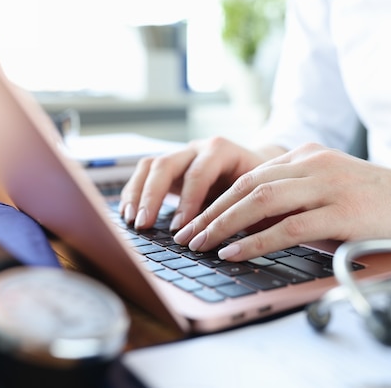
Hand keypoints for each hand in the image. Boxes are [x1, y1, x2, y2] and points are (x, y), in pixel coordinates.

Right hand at [119, 137, 277, 230]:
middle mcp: (198, 149)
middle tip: (145, 224)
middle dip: (152, 196)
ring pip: (150, 166)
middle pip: (166, 164)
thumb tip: (230, 241)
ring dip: (137, 194)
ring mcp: (182, 155)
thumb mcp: (258, 194)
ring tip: (132, 222)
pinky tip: (129, 216)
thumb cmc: (261, 185)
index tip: (180, 228)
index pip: (199, 173)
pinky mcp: (170, 168)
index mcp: (222, 150)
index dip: (187, 201)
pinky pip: (144, 174)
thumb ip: (242, 210)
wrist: (259, 167)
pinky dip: (134, 194)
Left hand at [173, 143, 390, 260]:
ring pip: (261, 201)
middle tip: (185, 234)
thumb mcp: (339, 189)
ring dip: (223, 224)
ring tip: (199, 244)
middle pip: (248, 184)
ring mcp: (328, 185)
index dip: (218, 198)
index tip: (195, 219)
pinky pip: (288, 226)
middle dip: (211, 211)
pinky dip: (255, 240)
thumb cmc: (388, 201)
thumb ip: (304, 197)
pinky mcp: (342, 211)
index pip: (252, 175)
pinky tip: (234, 252)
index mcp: (310, 156)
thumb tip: (263, 224)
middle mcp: (314, 163)